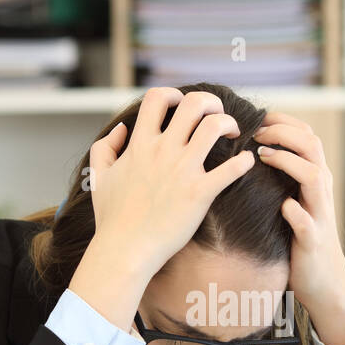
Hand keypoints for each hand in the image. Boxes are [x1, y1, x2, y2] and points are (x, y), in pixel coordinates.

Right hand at [69, 88, 254, 331]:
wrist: (124, 250)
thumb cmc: (112, 218)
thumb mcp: (99, 177)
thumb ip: (105, 147)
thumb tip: (122, 129)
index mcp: (140, 145)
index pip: (158, 97)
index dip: (174, 94)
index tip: (182, 105)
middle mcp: (163, 151)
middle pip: (194, 104)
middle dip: (211, 102)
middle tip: (216, 115)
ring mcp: (182, 171)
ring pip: (215, 126)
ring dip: (229, 124)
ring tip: (233, 135)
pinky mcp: (200, 193)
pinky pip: (231, 168)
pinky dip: (244, 162)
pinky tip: (246, 163)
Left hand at [254, 112, 344, 344]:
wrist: (324, 282)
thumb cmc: (300, 239)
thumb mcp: (292, 202)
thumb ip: (279, 179)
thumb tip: (247, 154)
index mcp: (314, 179)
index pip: (306, 135)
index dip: (283, 121)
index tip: (257, 117)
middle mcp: (320, 191)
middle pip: (312, 146)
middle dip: (283, 133)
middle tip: (255, 133)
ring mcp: (318, 214)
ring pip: (313, 176)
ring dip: (288, 162)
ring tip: (263, 157)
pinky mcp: (313, 241)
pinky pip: (306, 222)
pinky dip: (295, 212)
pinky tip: (281, 206)